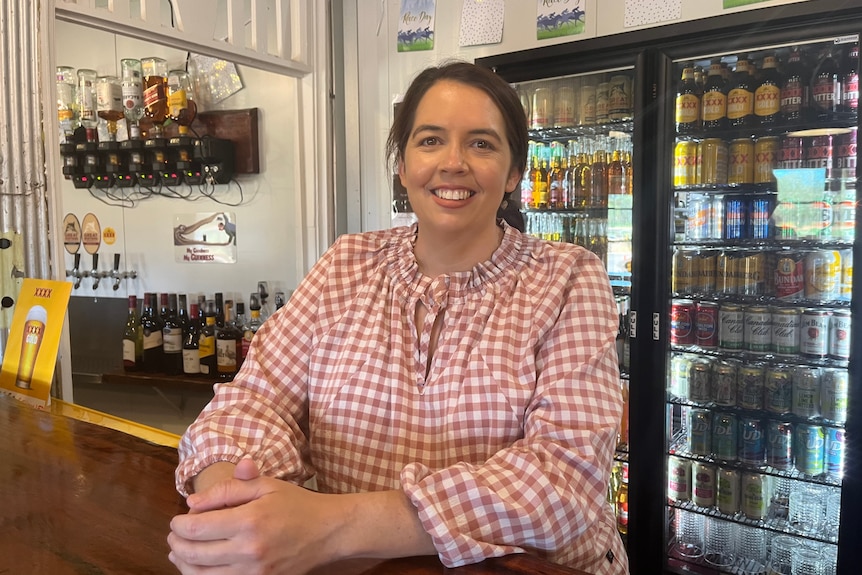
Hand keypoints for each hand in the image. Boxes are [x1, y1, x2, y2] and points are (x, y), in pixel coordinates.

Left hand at [168, 459, 335, 574]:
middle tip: (174, 535)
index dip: (179, 525)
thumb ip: (228, 489)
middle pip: (194, 554)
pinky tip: (199, 567)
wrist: (328, 532)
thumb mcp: (265, 486)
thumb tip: (193, 503)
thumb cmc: (296, 504)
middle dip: (176, 544)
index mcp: (249, 520)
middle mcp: (249, 550)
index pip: (197, 528)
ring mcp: (254, 572)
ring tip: (179, 553)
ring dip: (184, 564)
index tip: (177, 520)